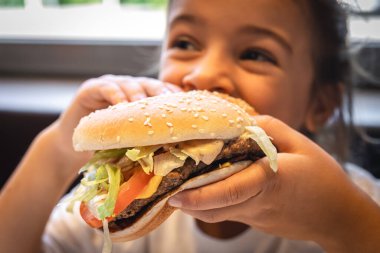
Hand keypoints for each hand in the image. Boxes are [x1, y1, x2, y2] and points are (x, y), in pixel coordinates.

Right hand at [54, 75, 181, 174]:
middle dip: (161, 93)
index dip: (174, 96)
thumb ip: (146, 138)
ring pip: (130, 84)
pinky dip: (115, 96)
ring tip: (144, 105)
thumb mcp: (130, 140)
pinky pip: (107, 88)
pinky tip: (121, 106)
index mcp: (142, 97)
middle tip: (170, 102)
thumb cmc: (106, 144)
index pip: (162, 93)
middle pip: (150, 85)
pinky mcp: (92, 87)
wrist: (74, 145)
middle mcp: (129, 88)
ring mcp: (111, 85)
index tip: (187, 105)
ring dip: (138, 94)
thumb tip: (174, 151)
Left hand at [168, 115, 379, 250]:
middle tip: (164, 187)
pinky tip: (202, 190)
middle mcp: (258, 203)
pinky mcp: (255, 221)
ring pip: (216, 214)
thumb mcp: (299, 143)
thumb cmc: (321, 177)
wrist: (337, 215)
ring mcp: (255, 216)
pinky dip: (210, 205)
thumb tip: (237, 123)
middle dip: (187, 200)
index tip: (176, 195)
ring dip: (195, 204)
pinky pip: (227, 214)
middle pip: (215, 207)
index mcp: (270, 181)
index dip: (201, 195)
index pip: (231, 190)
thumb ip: (267, 129)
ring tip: (177, 188)